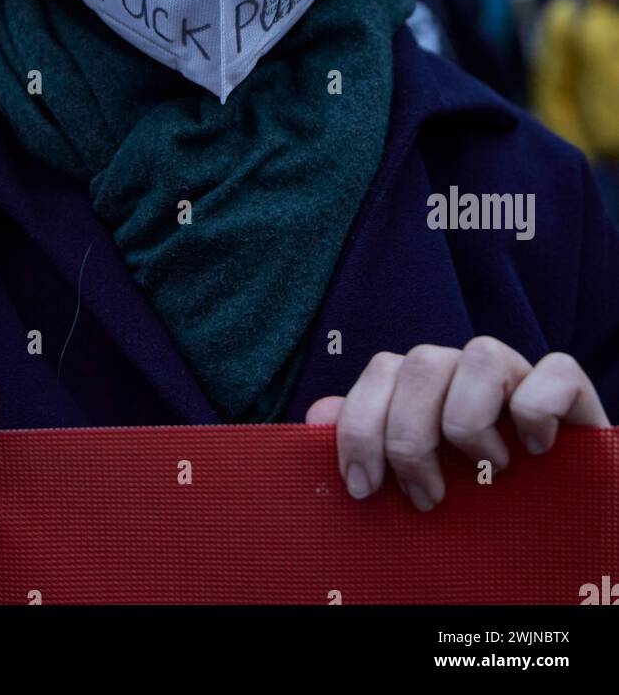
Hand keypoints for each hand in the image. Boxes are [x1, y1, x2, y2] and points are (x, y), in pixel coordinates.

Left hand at [306, 337, 609, 510]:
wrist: (561, 537)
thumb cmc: (477, 513)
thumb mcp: (414, 485)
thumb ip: (367, 447)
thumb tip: (318, 415)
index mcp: (430, 389)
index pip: (381, 370)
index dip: (360, 427)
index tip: (363, 488)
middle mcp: (470, 372)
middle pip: (421, 362)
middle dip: (409, 437)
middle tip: (426, 496)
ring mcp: (522, 376)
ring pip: (482, 353)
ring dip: (469, 422)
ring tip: (484, 474)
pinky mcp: (572, 391)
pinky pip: (554, 371)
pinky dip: (537, 412)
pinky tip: (534, 453)